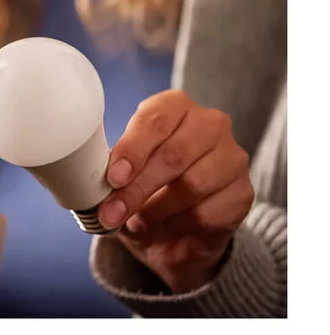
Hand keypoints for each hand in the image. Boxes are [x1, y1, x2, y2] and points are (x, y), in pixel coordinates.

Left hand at [98, 90, 253, 293]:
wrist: (178, 225)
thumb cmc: (145, 183)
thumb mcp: (124, 170)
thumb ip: (113, 170)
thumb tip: (91, 185)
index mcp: (174, 106)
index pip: (154, 121)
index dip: (132, 150)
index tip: (113, 178)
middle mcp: (209, 124)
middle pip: (173, 155)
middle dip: (136, 189)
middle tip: (111, 213)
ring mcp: (232, 157)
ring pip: (192, 185)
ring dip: (155, 210)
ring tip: (136, 222)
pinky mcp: (243, 193)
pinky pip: (207, 213)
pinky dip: (177, 226)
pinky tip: (164, 227)